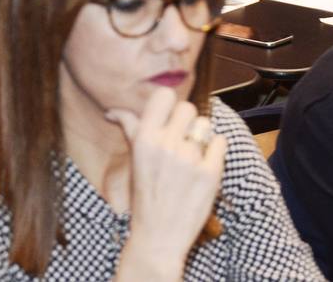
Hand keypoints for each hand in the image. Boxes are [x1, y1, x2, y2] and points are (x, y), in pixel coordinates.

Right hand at [107, 87, 225, 272]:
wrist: (159, 236)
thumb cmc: (144, 196)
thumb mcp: (134, 160)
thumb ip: (130, 130)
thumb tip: (112, 113)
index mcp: (144, 138)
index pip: (164, 96)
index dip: (168, 104)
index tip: (168, 117)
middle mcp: (166, 144)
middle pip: (188, 108)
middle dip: (187, 121)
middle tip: (182, 139)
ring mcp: (190, 158)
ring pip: (206, 125)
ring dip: (202, 136)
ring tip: (193, 155)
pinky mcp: (211, 173)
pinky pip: (220, 143)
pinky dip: (216, 151)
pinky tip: (205, 164)